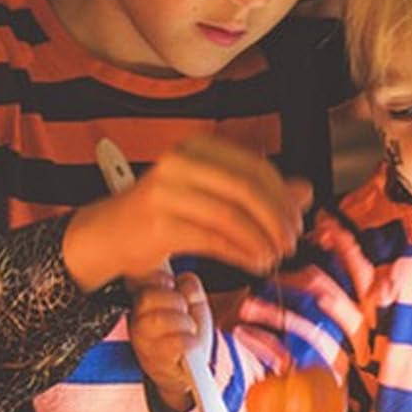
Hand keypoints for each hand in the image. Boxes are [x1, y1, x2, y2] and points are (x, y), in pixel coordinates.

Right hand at [63, 135, 311, 290]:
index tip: (298, 220)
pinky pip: (214, 239)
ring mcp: (167, 191)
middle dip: (277, 219)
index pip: (255, 167)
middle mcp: (181, 162)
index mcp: (197, 147)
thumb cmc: (161, 214)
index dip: (283, 196)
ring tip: (273, 257)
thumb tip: (306, 191)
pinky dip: (241, 253)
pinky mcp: (160, 222)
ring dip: (261, 241)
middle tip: (291, 242)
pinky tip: (254, 263)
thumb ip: (258, 191)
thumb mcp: (211, 196)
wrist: (106, 236)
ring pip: (232, 216)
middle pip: (247, 189)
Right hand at [128, 270, 212, 411]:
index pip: (141, 281)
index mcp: (143, 303)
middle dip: (175, 301)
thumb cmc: (187, 333)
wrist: (188, 372)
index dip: (159, 279)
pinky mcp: (158, 362)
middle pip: (149, 298)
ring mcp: (144, 343)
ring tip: (189, 330)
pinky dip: (190, 340)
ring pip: (160, 319)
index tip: (172, 285)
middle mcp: (137, 322)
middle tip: (185, 312)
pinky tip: (192, 343)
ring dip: (184, 322)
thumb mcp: (193, 303)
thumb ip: (189, 287)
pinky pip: (176, 343)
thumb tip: (183, 281)